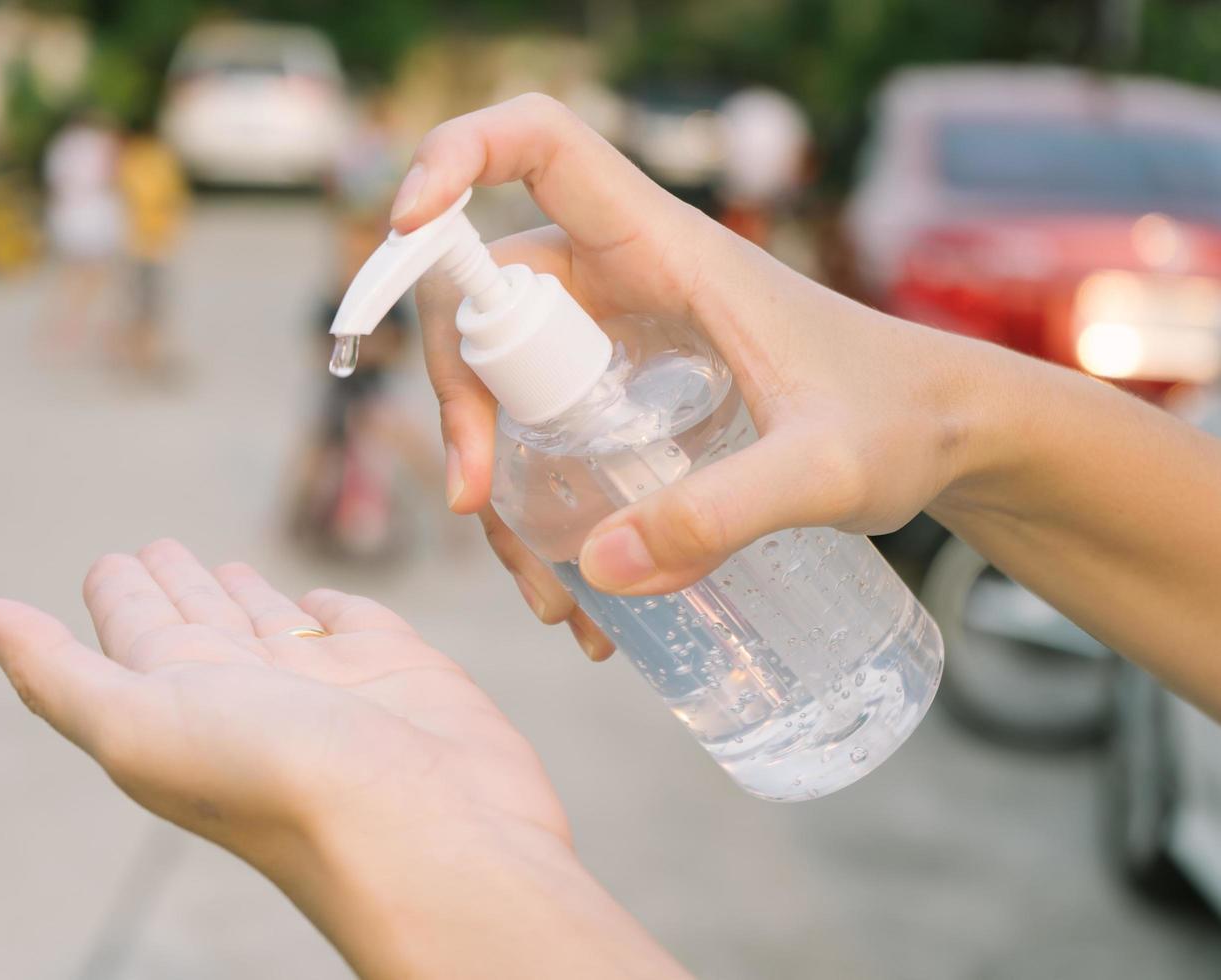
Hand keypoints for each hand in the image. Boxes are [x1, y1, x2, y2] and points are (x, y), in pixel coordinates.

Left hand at [0, 539, 685, 977]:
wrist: (433, 840)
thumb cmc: (281, 787)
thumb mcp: (139, 727)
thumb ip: (57, 672)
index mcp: (178, 702)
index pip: (137, 633)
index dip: (119, 596)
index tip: (112, 560)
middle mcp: (248, 692)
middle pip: (199, 624)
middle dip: (173, 585)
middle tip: (153, 548)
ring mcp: (326, 682)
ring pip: (270, 623)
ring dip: (242, 594)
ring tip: (219, 565)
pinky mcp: (398, 669)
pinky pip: (351, 624)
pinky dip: (330, 608)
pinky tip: (316, 599)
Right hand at [398, 94, 980, 639]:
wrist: (945, 438)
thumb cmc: (903, 420)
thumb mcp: (826, 469)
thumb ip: (723, 513)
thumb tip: (600, 568)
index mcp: (666, 246)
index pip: (541, 144)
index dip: (456, 156)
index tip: (408, 225)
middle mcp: (627, 279)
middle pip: (490, 297)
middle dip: (462, 397)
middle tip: (481, 502)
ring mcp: (622, 342)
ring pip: (510, 386)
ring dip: (503, 486)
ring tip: (555, 600)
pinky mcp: (631, 399)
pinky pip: (550, 441)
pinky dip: (547, 518)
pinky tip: (588, 600)